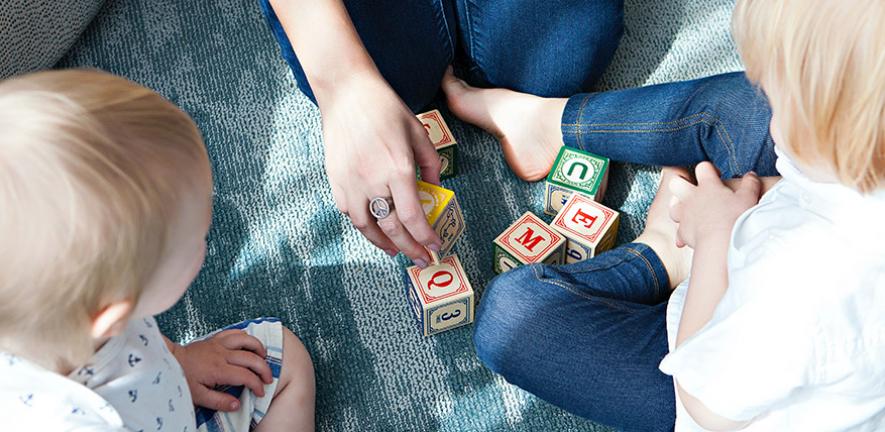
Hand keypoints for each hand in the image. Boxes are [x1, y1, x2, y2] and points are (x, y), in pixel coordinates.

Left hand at [170, 330, 272, 411]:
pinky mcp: (215, 338)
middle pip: (251, 358)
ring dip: (259, 348)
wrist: (169, 361)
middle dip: (264, 369)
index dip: (257, 385)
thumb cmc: (183, 379)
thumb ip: (219, 402)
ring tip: (264, 358)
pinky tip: (249, 344)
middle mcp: (222, 354)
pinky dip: (245, 336)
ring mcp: (219, 344)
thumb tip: (237, 404)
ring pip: (246, 340)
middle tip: (268, 379)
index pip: (245, 376)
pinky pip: (234, 332)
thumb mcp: (198, 396)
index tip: (260, 392)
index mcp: (218, 370)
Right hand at [320, 71, 442, 265]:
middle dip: (410, 248)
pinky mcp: (335, 180)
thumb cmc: (385, 108)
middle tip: (421, 259)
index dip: (425, 237)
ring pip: (367, 227)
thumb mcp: (418, 132)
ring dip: (384, 244)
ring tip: (397, 250)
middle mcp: (373, 181)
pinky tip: (375, 228)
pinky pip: (350, 213)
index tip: (435, 247)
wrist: (346, 92)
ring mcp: (351, 182)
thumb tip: (435, 190)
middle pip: (393, 228)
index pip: (413, 217)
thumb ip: (431, 164)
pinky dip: (364, 226)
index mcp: (398, 168)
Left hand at [668, 162, 761, 248]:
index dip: (709, 169)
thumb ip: (750, 184)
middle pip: (676, 182)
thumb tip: (751, 175)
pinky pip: (678, 231)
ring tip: (689, 210)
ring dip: (678, 207)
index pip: (702, 167)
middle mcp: (692, 197)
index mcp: (708, 186)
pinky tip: (688, 236)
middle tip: (693, 188)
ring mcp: (684, 214)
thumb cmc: (736, 219)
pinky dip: (682, 233)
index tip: (717, 176)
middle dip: (682, 182)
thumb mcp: (748, 198)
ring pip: (672, 205)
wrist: (721, 243)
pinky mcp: (682, 232)